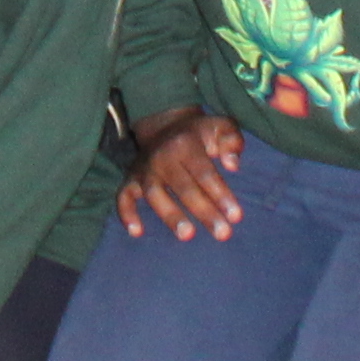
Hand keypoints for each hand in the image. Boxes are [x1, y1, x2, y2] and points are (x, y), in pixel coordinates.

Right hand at [116, 107, 243, 240]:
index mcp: (186, 144)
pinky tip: (137, 232)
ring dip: (170, 215)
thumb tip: (233, 165)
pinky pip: (123, 196)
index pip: (205, 172)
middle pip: (184, 187)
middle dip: (204, 211)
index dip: (221, 194)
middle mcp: (162, 156)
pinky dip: (126, 213)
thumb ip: (232, 140)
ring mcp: (145, 169)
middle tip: (223, 234)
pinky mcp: (130, 179)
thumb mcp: (220, 126)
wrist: (163, 126)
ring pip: (154, 194)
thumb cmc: (199, 134)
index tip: (236, 217)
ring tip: (188, 235)